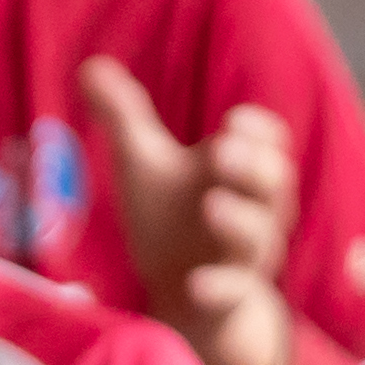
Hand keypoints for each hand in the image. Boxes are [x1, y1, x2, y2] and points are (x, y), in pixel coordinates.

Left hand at [84, 56, 300, 364]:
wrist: (180, 295)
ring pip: (260, 238)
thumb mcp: (144, 163)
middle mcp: (253, 211)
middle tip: (221, 150)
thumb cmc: (171, 219)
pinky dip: (220, 287)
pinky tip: (196, 283)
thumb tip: (89, 65)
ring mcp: (244, 257)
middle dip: (253, 166)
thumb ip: (124, 116)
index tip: (232, 120)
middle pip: (274, 185)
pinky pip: (235, 293)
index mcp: (240, 172)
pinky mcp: (230, 299)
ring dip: (240, 221)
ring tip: (212, 204)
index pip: (269, 143)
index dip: (258, 131)